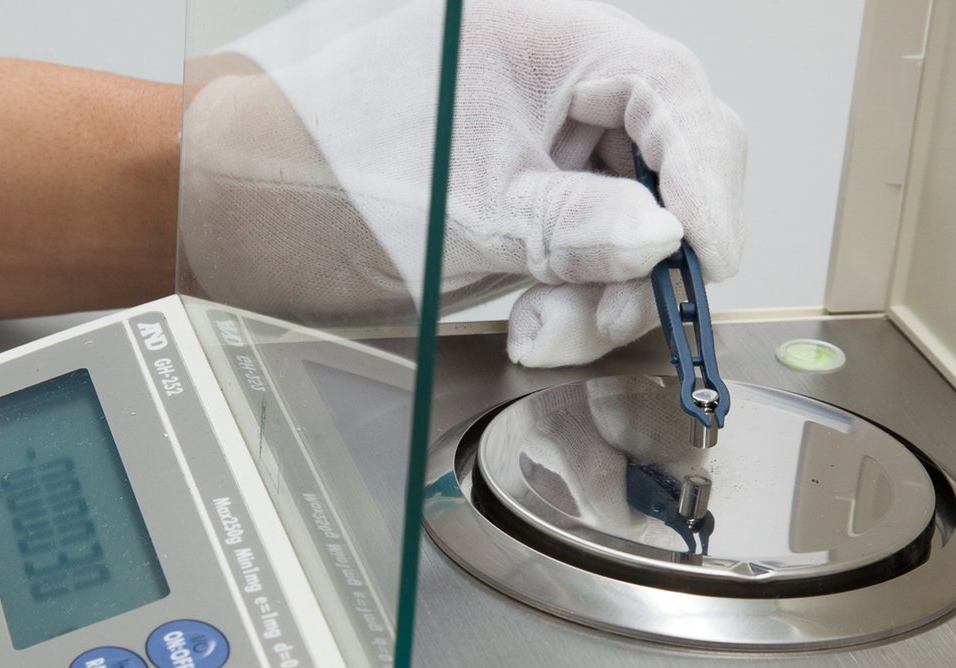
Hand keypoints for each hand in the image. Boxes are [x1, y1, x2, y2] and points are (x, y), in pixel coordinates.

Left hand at [180, 0, 744, 364]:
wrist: (247, 217)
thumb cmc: (323, 173)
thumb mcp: (458, 207)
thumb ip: (566, 225)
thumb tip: (663, 239)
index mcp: (547, 47)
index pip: (666, 93)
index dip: (705, 176)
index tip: (708, 252)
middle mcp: (561, 94)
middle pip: (668, 168)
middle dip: (647, 257)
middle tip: (608, 313)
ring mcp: (551, 156)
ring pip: (638, 230)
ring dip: (606, 298)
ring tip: (540, 332)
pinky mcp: (536, 213)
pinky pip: (593, 259)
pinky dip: (578, 304)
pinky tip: (537, 328)